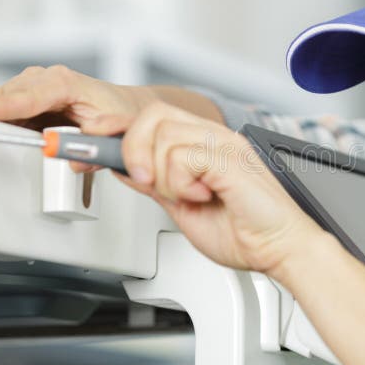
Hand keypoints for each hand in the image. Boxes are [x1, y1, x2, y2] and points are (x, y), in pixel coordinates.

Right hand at [0, 65, 154, 171]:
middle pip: (4, 95)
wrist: (127, 106)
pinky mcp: (29, 98)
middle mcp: (47, 80)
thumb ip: (96, 145)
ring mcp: (35, 87)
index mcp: (66, 84)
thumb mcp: (117, 130)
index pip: (27, 96)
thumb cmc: (122, 113)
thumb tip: (74, 157)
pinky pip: (2, 106)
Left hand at [103, 101, 328, 274]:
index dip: (114, 129)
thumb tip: (122, 168)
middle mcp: (213, 137)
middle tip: (146, 182)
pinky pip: (183, 156)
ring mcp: (224, 144)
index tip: (85, 144)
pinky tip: (201, 196)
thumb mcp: (181, 207)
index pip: (150, 119)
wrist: (280, 249)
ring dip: (162, 174)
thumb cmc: (244, 232)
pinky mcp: (231, 159)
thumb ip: (155, 183)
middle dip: (133, 150)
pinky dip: (181, 183)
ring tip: (185, 195)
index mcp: (202, 145)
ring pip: (163, 134)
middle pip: (152, 115)